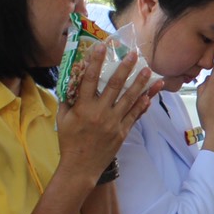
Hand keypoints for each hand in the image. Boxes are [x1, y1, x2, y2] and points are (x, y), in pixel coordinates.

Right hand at [59, 43, 153, 178]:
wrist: (81, 167)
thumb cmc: (69, 141)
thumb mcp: (63, 119)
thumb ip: (68, 99)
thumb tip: (73, 80)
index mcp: (82, 108)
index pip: (89, 79)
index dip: (95, 61)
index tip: (101, 46)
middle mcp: (99, 113)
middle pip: (115, 85)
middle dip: (125, 68)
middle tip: (134, 54)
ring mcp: (113, 122)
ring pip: (130, 98)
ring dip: (140, 83)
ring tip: (148, 70)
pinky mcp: (122, 132)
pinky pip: (135, 115)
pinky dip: (143, 104)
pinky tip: (150, 94)